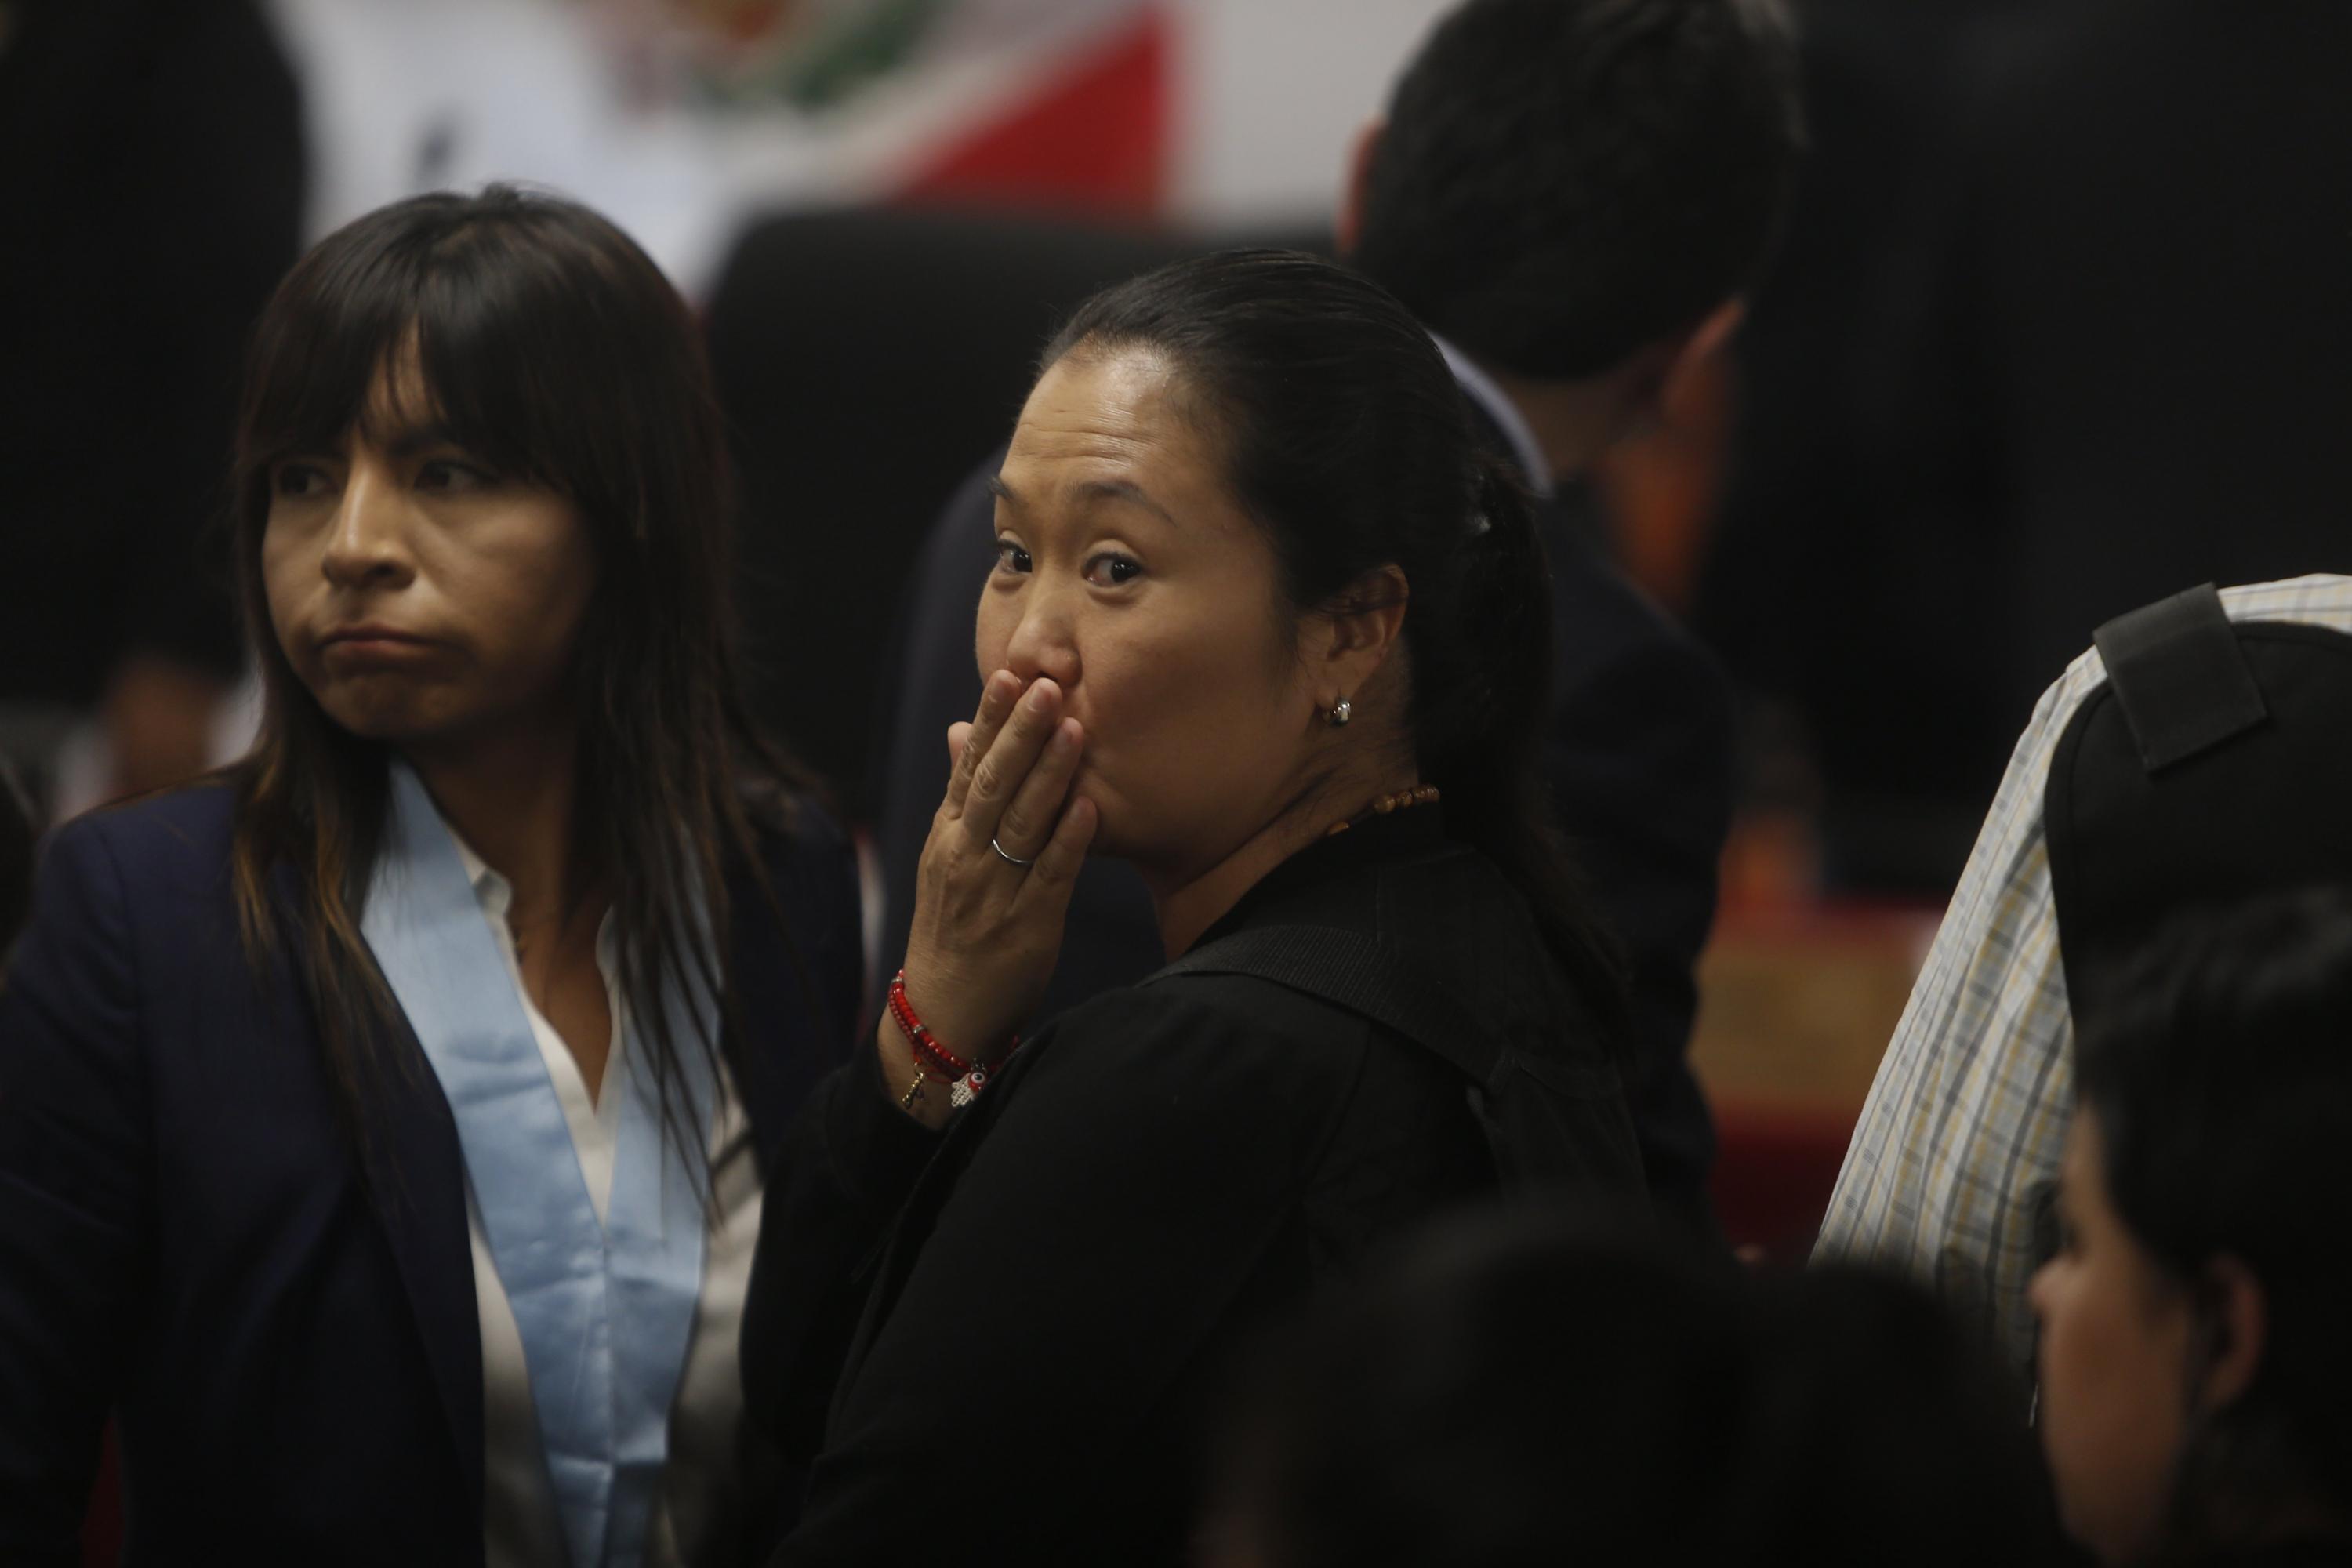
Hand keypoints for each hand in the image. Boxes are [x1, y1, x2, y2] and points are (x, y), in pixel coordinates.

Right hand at [892, 670, 1094, 1086]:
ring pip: (1022, 825)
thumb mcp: (946, 857)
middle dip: (1021, 733)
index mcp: (947, 837)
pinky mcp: (1027, 926)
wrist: (942, 1014)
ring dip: (1049, 775)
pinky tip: (1089, 808)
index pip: (970, 767)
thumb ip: (961, 796)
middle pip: (993, 786)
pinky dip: (1069, 842)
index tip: (1011, 674)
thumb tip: (960, 729)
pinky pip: (1049, 877)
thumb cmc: (953, 928)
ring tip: (1075, 729)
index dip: (991, 719)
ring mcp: (994, 892)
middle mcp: (964, 858)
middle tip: (1048, 685)